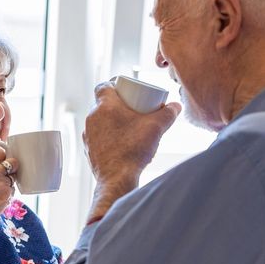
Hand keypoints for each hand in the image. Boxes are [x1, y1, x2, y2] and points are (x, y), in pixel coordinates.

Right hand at [0, 143, 16, 230]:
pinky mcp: (7, 194)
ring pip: (13, 177)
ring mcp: (1, 183)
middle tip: (6, 174)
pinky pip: (12, 189)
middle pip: (12, 162)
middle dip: (11, 167)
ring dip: (8, 182)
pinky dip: (8, 193)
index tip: (1, 160)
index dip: (2, 156)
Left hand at [83, 82, 180, 213]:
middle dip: (118, 103)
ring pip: (99, 120)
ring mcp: (88, 134)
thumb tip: (176, 106)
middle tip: (133, 108)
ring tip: (128, 126)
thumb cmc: (133, 150)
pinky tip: (121, 142)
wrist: (117, 179)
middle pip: (103, 103)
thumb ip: (168, 114)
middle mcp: (92, 118)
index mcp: (104, 106)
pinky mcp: (88, 149)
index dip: (115, 84)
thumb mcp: (156, 127)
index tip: (127, 89)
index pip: (104, 85)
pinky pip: (98, 136)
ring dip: (112, 120)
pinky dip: (108, 135)